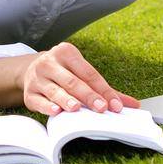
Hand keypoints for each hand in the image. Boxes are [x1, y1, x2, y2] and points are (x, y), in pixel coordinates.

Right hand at [20, 42, 140, 115]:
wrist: (31, 69)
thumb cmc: (64, 72)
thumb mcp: (82, 73)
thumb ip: (107, 89)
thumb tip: (134, 104)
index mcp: (66, 52)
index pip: (89, 73)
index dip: (103, 90)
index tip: (114, 105)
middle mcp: (49, 62)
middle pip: (72, 81)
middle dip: (88, 95)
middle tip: (101, 108)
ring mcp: (37, 78)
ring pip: (54, 90)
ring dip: (66, 100)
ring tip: (76, 108)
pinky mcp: (29, 93)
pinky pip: (38, 101)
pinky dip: (47, 106)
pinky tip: (56, 111)